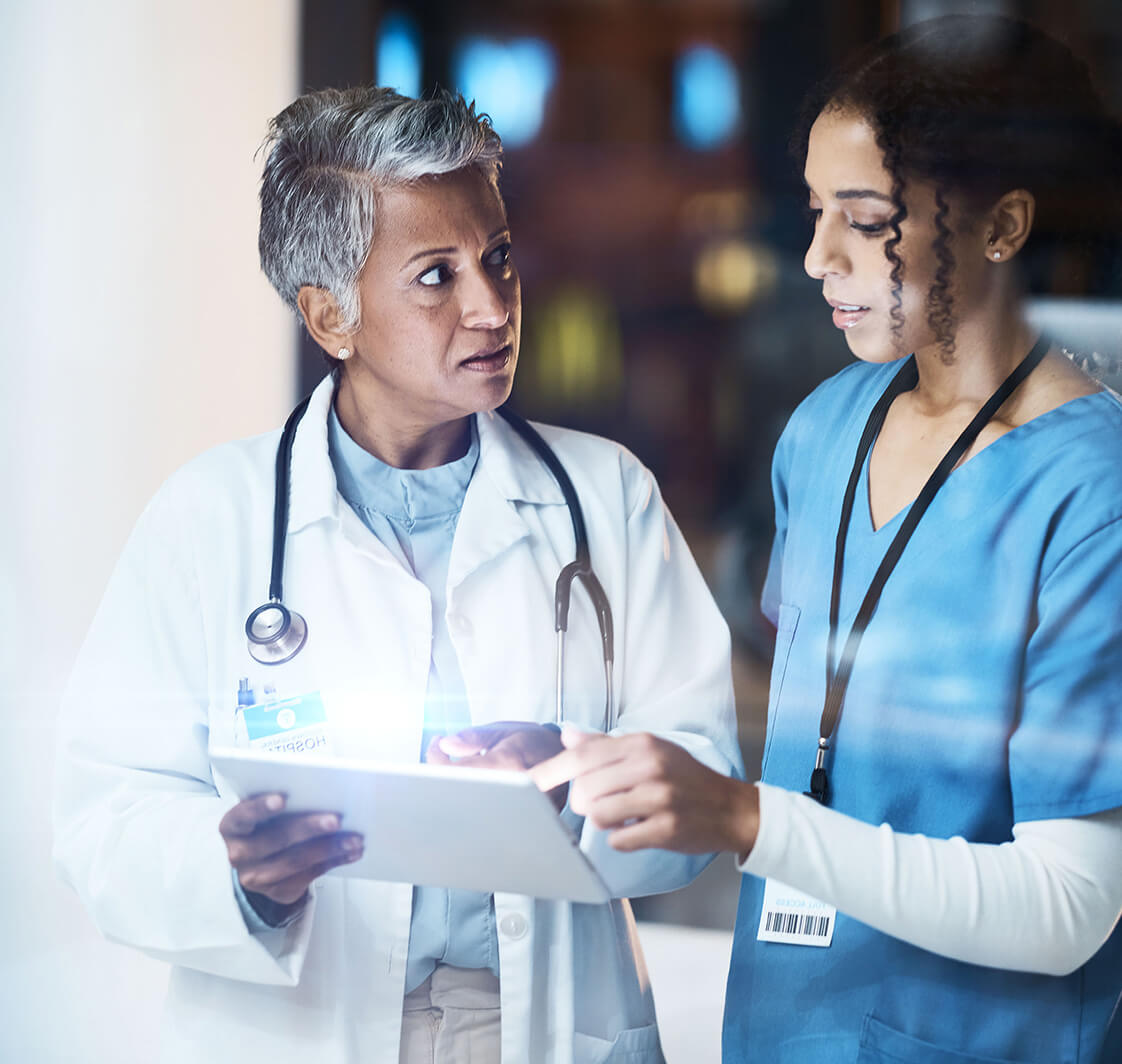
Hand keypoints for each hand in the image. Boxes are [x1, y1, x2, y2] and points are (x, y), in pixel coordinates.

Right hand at [218, 793, 363, 915]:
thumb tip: (321, 788)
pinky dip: (334, 861)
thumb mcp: (265, 810)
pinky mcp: (278, 891)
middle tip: (336, 819)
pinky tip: (351, 852)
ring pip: (297, 861)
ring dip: (330, 848)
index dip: (261, 807)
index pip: (243, 815)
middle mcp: (240, 853)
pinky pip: (310, 875)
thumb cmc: (267, 824)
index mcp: (232, 826)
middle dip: (309, 828)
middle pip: (277, 839)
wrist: (260, 861)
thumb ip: (284, 799)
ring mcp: (257, 877)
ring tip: (354, 839)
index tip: (282, 799)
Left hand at [426, 722, 567, 810]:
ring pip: (472, 806)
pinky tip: (472, 785)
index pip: (459, 769)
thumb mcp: (502, 731)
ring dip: (457, 789)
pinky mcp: (523, 821)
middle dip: (442, 776)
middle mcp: (514, 789)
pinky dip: (472, 800)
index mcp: (508, 763)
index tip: (437, 745)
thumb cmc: (532, 741)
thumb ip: (473, 737)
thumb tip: (446, 743)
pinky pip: (486, 814)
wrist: (565, 756)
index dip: (438, 759)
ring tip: (457, 769)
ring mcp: (521, 809)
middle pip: (461, 791)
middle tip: (442, 758)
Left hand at [529, 730, 758, 856]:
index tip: (528, 783)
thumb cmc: (683, 777)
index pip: (583, 756)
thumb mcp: (649, 750)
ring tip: (620, 815)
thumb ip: (606, 745)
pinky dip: (620, 839)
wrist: (729, 807)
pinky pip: (619, 840)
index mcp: (641, 744)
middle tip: (599, 802)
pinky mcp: (667, 828)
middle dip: (582, 801)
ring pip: (598, 814)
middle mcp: (650, 766)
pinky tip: (635, 830)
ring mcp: (660, 798)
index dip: (551, 771)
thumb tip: (567, 735)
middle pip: (585, 787)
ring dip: (601, 820)